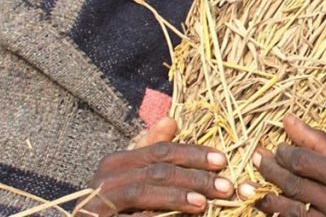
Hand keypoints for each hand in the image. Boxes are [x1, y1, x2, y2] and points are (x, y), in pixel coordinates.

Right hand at [81, 117, 234, 215]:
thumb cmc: (115, 204)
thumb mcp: (134, 174)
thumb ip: (152, 149)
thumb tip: (172, 119)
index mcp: (118, 161)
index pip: (161, 150)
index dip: (193, 154)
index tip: (222, 160)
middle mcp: (107, 176)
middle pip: (157, 170)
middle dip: (194, 177)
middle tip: (225, 186)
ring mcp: (100, 200)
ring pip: (143, 191)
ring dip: (176, 197)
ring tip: (204, 204)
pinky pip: (131, 216)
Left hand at [239, 114, 325, 216]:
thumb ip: (318, 140)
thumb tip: (287, 119)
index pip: (301, 161)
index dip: (283, 153)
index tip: (276, 148)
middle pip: (292, 184)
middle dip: (269, 170)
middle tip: (257, 159)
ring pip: (290, 211)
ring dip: (266, 197)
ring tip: (250, 186)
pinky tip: (269, 209)